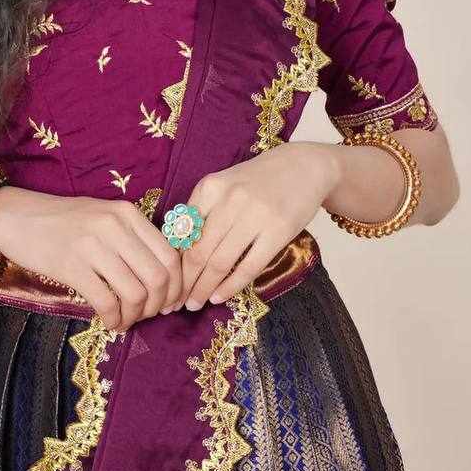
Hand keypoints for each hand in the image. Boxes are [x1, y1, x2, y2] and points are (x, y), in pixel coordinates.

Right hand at [0, 186, 184, 331]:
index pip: (169, 255)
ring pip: (135, 293)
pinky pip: (106, 302)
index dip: (176, 286)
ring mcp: (93, 245)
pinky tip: (110, 322)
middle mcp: (115, 226)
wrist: (18, 217)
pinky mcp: (72, 266)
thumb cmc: (65, 222)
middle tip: (147, 315)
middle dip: (158, 305)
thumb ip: (133, 238)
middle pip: (158, 277)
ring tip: (125, 319)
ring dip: (135, 315)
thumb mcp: (105, 217)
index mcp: (128, 213)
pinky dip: (113, 319)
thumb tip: (164, 279)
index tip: (169, 302)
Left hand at [172, 142, 338, 309]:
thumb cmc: (258, 180)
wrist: (304, 166)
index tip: (166, 281)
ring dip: (203, 288)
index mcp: (210, 187)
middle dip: (184, 282)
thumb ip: (203, 211)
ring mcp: (255, 215)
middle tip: (175, 302)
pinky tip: (219, 297)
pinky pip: (249, 266)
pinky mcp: (278, 231)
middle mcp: (229, 199)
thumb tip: (177, 250)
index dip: (171, 262)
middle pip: (198, 250)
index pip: (182, 232)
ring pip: (220, 261)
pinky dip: (231, 286)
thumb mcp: (224, 184)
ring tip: (194, 304)